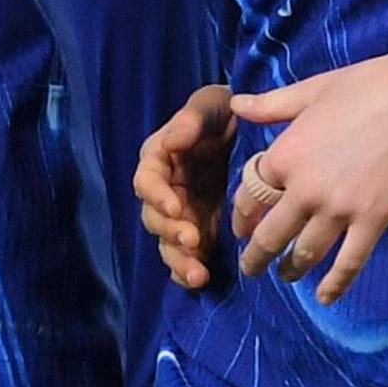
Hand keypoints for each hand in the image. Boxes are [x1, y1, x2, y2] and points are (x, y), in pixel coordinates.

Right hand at [134, 85, 236, 289]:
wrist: (241, 129)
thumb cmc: (218, 112)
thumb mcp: (207, 105)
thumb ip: (190, 121)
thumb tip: (173, 140)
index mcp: (158, 160)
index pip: (147, 181)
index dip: (157, 195)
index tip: (175, 206)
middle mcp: (163, 191)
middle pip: (155, 218)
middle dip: (171, 231)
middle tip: (192, 239)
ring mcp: (180, 214)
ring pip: (168, 243)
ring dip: (180, 260)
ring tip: (198, 275)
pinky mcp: (198, 230)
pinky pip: (186, 255)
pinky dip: (188, 270)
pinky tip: (200, 281)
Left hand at [225, 51, 387, 304]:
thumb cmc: (368, 85)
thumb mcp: (311, 90)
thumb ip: (271, 105)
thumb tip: (236, 104)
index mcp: (285, 155)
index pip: (249, 196)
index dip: (243, 216)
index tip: (242, 228)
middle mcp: (305, 189)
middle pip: (270, 234)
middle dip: (257, 257)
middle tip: (252, 269)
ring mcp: (340, 209)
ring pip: (304, 253)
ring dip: (290, 270)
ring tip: (285, 278)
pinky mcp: (373, 220)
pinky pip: (349, 262)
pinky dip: (335, 284)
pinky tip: (325, 297)